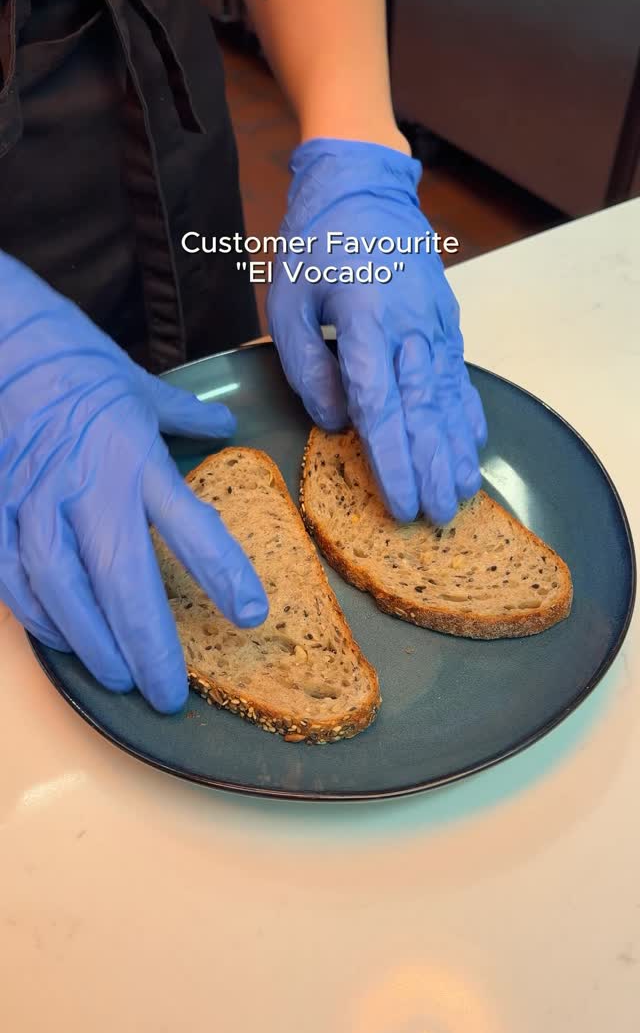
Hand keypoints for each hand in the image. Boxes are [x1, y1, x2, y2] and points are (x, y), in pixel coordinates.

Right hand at [0, 254, 267, 712]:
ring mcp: (35, 499)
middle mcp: (88, 484)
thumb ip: (184, 418)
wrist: (2, 340)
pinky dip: (37, 615)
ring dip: (91, 642)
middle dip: (147, 643)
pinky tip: (60, 641)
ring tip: (119, 678)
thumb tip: (224, 428)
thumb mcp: (140, 386)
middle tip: (169, 692)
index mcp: (135, 455)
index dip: (222, 573)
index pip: (189, 523)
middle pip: (121, 577)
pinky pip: (12, 575)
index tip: (251, 614)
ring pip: (62, 588)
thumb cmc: (75, 363)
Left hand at [268, 138, 486, 523]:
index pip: (380, 404)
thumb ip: (307, 366)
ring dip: (457, 448)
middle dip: (432, 467)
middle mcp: (409, 326)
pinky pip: (460, 375)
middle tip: (438, 517)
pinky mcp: (446, 320)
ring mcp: (434, 323)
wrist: (361, 185)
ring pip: (449, 396)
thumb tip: (337, 421)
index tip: (398, 501)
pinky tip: (474, 444)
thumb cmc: (316, 244)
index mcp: (365, 321)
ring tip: (463, 493)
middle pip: (424, 410)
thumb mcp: (288, 300)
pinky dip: (468, 412)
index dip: (391, 459)